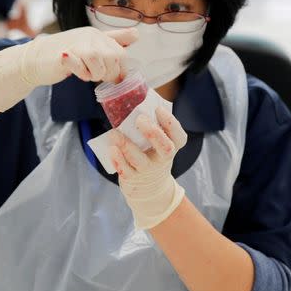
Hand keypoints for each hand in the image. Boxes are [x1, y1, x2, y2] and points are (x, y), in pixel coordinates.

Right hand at [0, 26, 137, 111]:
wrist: (35, 59)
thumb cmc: (66, 55)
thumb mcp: (91, 46)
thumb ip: (113, 40)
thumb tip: (136, 35)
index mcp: (98, 35)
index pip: (122, 53)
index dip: (119, 69)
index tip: (110, 76)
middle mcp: (90, 36)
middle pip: (114, 59)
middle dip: (106, 73)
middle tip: (92, 74)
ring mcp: (78, 43)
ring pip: (101, 65)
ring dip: (93, 74)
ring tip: (82, 72)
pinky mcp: (66, 54)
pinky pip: (83, 69)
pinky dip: (81, 74)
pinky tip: (72, 70)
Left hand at [109, 106, 187, 229]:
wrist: (149, 188)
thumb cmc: (151, 155)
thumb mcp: (157, 143)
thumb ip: (151, 126)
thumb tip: (135, 101)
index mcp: (172, 148)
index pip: (179, 137)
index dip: (170, 123)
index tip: (158, 109)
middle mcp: (162, 160)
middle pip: (165, 148)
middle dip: (153, 133)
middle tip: (140, 118)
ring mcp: (147, 171)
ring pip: (139, 160)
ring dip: (127, 145)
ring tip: (114, 133)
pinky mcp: (132, 179)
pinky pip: (125, 170)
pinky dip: (118, 159)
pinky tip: (112, 148)